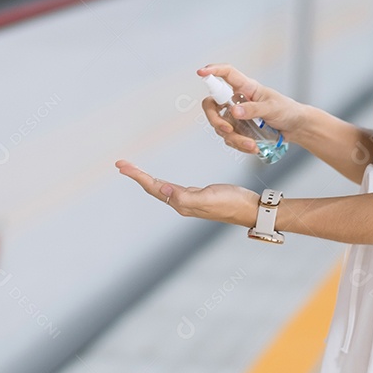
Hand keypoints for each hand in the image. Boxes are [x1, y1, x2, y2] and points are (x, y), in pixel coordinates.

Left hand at [115, 160, 258, 227]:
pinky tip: (160, 182)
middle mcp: (181, 203)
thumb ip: (184, 196)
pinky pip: (171, 189)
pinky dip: (160, 182)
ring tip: (133, 170)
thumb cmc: (232, 203)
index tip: (122, 165)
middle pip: (153, 188)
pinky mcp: (197, 197)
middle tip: (121, 164)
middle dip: (136, 175)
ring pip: (161, 188)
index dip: (137, 175)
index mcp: (181, 203)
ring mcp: (189, 201)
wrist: (250, 209)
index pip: (153, 187)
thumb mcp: (207, 198)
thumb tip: (162, 189)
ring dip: (146, 179)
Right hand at [197, 64, 304, 154]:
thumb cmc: (287, 110)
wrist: (296, 127)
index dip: (212, 70)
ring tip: (252, 145)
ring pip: (221, 126)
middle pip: (212, 105)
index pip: (226, 74)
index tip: (200, 72)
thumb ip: (253, 110)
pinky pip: (230, 138)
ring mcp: (235, 116)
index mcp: (245, 87)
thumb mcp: (272, 108)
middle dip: (215, 119)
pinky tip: (253, 148)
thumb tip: (234, 112)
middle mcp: (236, 100)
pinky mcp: (238, 130)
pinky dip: (239, 145)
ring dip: (234, 138)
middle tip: (226, 129)